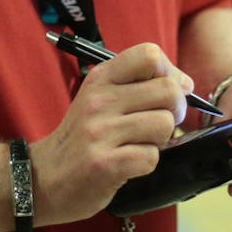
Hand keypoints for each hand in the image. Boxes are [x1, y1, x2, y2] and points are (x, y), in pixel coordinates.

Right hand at [30, 42, 194, 224]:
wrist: (45, 177)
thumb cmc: (81, 137)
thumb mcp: (99, 99)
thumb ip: (137, 86)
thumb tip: (185, 85)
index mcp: (101, 78)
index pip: (150, 55)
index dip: (170, 72)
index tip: (168, 92)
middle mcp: (100, 100)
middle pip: (167, 90)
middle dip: (175, 110)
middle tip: (160, 123)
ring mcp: (101, 132)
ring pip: (164, 124)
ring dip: (161, 139)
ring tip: (141, 144)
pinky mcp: (106, 164)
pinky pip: (151, 157)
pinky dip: (147, 163)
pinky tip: (130, 164)